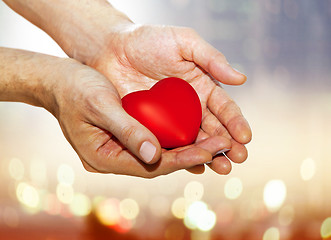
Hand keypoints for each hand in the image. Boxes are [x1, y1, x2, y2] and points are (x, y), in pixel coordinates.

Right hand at [48, 58, 230, 176]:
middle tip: (223, 145)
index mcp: (102, 157)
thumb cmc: (74, 88)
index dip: (182, 159)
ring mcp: (117, 151)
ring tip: (217, 142)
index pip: (150, 165)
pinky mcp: (123, 139)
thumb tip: (155, 155)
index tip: (210, 151)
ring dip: (188, 150)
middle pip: (158, 164)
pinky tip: (195, 134)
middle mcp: (112, 159)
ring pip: (159, 156)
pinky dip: (174, 140)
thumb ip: (127, 130)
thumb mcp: (99, 104)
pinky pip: (153, 143)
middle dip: (192, 155)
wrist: (57, 81)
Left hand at [89, 24, 251, 174]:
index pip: (225, 108)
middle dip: (228, 144)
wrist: (113, 50)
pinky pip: (170, 145)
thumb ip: (212, 59)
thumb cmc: (150, 40)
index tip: (245, 138)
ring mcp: (173, 120)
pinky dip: (182, 157)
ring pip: (195, 141)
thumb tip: (241, 79)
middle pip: (214, 129)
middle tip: (238, 159)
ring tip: (222, 169)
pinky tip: (193, 167)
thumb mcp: (184, 42)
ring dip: (209, 155)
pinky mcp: (154, 128)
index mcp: (203, 87)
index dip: (236, 122)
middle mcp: (192, 107)